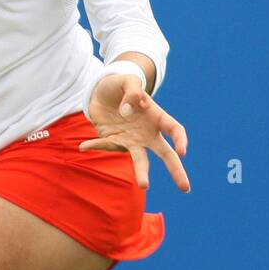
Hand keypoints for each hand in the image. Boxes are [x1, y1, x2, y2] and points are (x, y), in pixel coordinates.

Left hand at [81, 74, 190, 192]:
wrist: (102, 91)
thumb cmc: (121, 85)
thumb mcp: (128, 81)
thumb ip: (131, 92)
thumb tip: (126, 112)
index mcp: (157, 117)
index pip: (175, 130)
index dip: (180, 140)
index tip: (182, 151)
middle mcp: (148, 133)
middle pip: (165, 153)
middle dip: (176, 170)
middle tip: (185, 188)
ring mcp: (132, 139)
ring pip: (140, 159)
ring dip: (142, 171)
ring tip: (144, 186)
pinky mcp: (113, 140)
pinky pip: (106, 145)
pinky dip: (95, 145)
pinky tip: (83, 146)